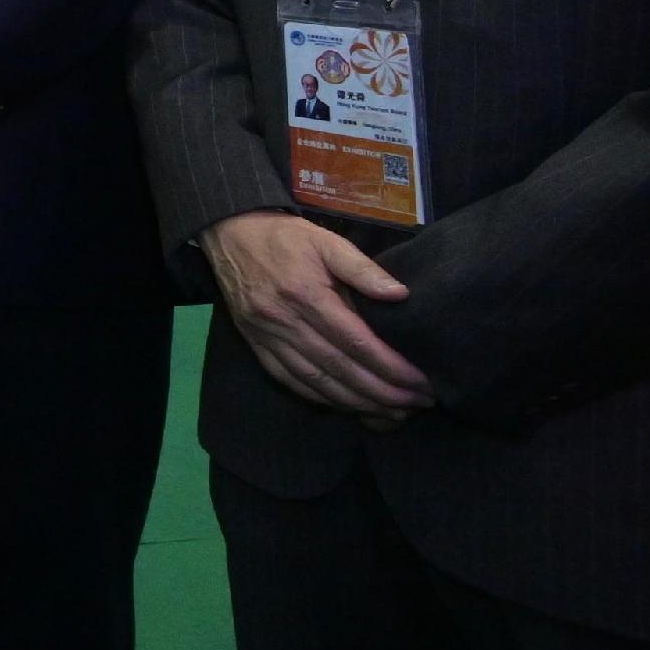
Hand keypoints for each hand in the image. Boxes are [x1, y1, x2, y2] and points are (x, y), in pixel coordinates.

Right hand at [203, 209, 431, 423]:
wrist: (229, 234)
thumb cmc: (284, 237)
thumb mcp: (326, 240)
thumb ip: (362, 267)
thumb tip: (401, 295)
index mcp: (306, 294)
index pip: (356, 342)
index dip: (391, 368)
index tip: (420, 383)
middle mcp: (284, 321)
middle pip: (340, 369)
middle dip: (383, 393)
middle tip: (417, 404)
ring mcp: (266, 337)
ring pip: (317, 382)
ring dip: (358, 404)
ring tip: (392, 415)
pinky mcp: (255, 345)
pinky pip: (291, 381)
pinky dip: (323, 399)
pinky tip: (348, 406)